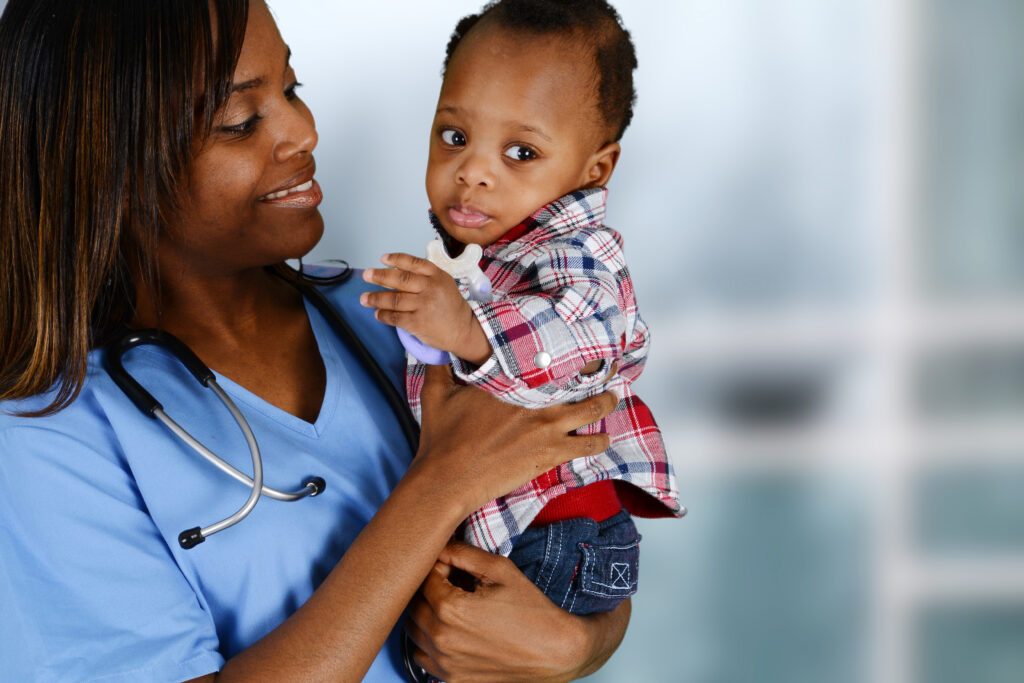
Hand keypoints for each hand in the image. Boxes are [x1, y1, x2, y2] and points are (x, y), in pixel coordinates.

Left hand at [361, 253, 490, 362]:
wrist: (463, 329)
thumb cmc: (450, 306)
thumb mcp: (443, 284)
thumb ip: (424, 277)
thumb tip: (394, 272)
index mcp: (437, 276)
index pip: (414, 263)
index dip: (396, 259)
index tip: (383, 259)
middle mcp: (430, 289)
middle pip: (400, 280)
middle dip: (380, 276)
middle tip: (366, 275)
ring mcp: (424, 306)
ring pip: (394, 299)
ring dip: (376, 298)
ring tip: (364, 299)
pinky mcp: (418, 323)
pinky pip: (395, 317)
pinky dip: (383, 315)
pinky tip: (377, 313)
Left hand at [406, 542, 628, 681]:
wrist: (554, 651)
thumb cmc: (530, 609)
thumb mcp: (500, 569)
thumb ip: (463, 553)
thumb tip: (439, 545)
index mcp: (450, 608)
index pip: (423, 578)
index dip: (437, 566)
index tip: (452, 565)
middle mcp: (441, 638)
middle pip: (413, 604)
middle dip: (428, 588)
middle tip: (450, 582)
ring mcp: (444, 663)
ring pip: (412, 631)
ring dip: (424, 614)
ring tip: (450, 606)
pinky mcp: (450, 678)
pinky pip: (421, 657)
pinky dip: (427, 642)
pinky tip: (449, 631)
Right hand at [410, 365, 616, 516]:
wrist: (448, 479)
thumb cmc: (441, 438)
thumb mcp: (435, 393)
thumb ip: (440, 366)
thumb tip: (435, 346)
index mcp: (509, 380)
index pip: (545, 359)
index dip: (564, 351)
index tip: (576, 344)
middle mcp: (534, 400)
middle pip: (576, 380)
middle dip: (595, 371)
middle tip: (607, 367)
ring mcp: (546, 427)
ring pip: (589, 410)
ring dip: (604, 403)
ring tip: (613, 398)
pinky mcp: (550, 454)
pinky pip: (586, 445)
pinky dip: (598, 441)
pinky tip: (605, 438)